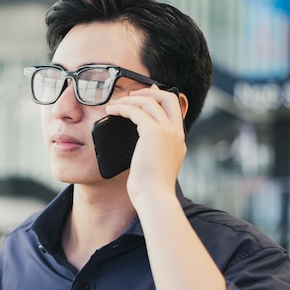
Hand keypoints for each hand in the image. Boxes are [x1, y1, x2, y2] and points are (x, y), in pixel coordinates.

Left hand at [104, 85, 186, 205]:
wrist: (154, 197)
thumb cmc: (151, 189)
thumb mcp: (157, 168)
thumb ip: (154, 155)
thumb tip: (140, 150)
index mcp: (178, 142)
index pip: (175, 111)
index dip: (160, 100)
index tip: (145, 97)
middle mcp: (176, 133)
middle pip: (169, 98)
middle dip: (149, 92)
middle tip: (131, 94)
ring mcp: (167, 131)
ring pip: (151, 101)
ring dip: (131, 99)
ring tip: (115, 103)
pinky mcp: (153, 132)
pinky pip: (136, 111)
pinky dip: (122, 107)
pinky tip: (111, 110)